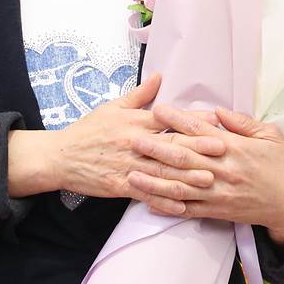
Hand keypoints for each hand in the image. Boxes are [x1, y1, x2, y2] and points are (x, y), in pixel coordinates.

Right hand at [7, 74, 210, 201]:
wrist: (60, 156)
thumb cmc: (88, 130)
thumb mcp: (112, 107)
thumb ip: (140, 95)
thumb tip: (159, 76)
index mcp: (134, 122)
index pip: (168, 119)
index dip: (193, 120)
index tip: (216, 121)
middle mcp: (134, 143)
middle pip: (170, 145)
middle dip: (198, 148)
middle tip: (223, 150)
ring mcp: (128, 165)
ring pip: (162, 171)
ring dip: (187, 177)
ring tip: (209, 180)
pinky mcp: (121, 185)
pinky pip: (147, 193)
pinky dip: (165, 200)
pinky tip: (183, 206)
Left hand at [126, 106, 283, 242]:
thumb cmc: (282, 166)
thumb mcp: (270, 136)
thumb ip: (242, 123)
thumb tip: (217, 110)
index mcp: (235, 148)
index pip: (200, 131)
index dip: (176, 120)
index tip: (156, 110)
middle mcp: (223, 170)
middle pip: (184, 157)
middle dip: (156, 148)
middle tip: (132, 139)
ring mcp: (218, 193)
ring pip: (181, 186)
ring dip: (154, 180)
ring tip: (131, 173)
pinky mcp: (218, 211)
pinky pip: (189, 210)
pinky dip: (168, 207)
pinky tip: (148, 203)